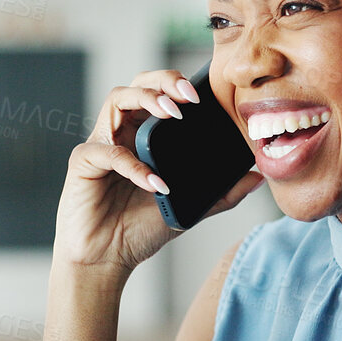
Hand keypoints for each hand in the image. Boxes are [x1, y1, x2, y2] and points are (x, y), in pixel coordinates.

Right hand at [53, 69, 264, 271]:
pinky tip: (155, 182)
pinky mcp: (83, 162)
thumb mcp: (190, 208)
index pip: (160, 92)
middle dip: (164, 82)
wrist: (108, 259)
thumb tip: (258, 177)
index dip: (180, 84)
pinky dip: (134, 164)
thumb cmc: (140, 229)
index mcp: (144, 135)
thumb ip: (223, 193)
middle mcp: (121, 132)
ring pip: (117, 100)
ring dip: (147, 100)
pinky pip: (107, 152)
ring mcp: (101, 143)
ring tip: (172, 115)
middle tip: (190, 97)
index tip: (207, 94)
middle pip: (137, 84)